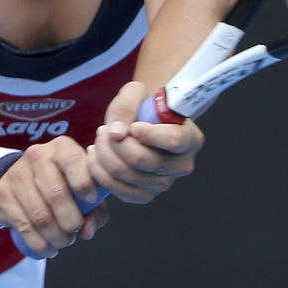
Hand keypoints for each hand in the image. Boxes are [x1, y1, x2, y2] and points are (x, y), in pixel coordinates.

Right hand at [0, 136, 108, 258]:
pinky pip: (24, 226)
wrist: (18, 180)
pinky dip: (40, 244)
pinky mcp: (1, 194)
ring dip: (57, 237)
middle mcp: (37, 155)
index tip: (91, 202)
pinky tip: (48, 248)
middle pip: (56, 194)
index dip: (84, 184)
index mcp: (61, 147)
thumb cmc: (62, 185)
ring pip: (40, 215)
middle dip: (71, 222)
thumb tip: (87, 231)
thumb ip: (94, 210)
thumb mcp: (82, 190)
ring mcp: (16, 174)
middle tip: (75, 233)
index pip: (73, 160)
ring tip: (63, 242)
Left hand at [89, 81, 203, 204]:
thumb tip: (117, 132)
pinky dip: (101, 172)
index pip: (173, 140)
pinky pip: (118, 190)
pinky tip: (97, 155)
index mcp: (190, 138)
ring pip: (125, 174)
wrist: (139, 123)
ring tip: (100, 138)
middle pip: (142, 159)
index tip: (132, 126)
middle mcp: (182, 165)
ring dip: (104, 155)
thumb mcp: (136, 92)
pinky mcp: (145, 195)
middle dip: (115, 142)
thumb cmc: (142, 107)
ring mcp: (164, 183)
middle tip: (105, 129)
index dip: (148, 134)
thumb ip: (127, 105)